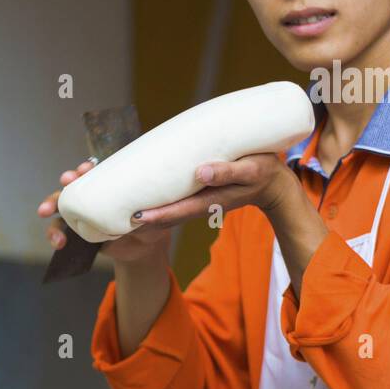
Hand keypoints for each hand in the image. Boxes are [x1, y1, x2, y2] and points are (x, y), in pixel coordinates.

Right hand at [38, 161, 172, 263]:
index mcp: (110, 184)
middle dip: (68, 180)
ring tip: (44, 211)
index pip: (95, 172)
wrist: (143, 248)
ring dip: (51, 204)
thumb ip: (152, 215)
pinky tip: (58, 242)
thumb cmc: (151, 224)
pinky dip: (54, 235)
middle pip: (75, 183)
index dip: (88, 168)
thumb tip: (140, 216)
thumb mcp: (158, 217)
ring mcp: (82, 211)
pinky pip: (58, 230)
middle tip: (66, 180)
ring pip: (60, 204)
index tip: (87, 168)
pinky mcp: (75, 229)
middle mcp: (93, 194)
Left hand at [131, 152, 296, 228]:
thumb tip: (200, 172)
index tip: (134, 217)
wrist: (273, 182)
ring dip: (146, 208)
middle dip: (143, 217)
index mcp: (209, 200)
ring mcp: (198, 199)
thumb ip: (227, 172)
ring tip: (120, 205)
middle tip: (116, 215)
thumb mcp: (250, 171)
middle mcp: (199, 203)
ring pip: (168, 207)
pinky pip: (174, 197)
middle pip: (166, 213)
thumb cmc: (263, 173)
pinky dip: (157, 198)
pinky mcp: (198, 190)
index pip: (176, 211)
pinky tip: (141, 192)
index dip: (155, 215)